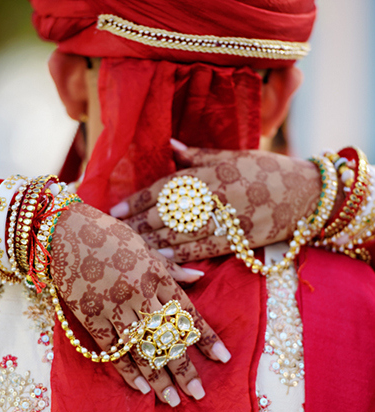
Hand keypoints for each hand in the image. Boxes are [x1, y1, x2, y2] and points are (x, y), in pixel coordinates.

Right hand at [50, 203, 230, 405]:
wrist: (62, 231)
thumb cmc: (108, 235)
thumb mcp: (145, 246)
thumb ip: (172, 268)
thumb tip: (201, 278)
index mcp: (156, 275)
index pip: (187, 313)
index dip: (207, 338)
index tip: (223, 359)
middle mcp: (139, 293)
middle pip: (167, 338)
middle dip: (184, 369)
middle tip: (198, 394)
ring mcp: (113, 307)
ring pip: (141, 350)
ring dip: (158, 378)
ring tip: (172, 401)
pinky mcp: (90, 317)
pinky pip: (112, 350)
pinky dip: (127, 371)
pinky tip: (142, 388)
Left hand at [110, 145, 321, 262]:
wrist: (305, 195)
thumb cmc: (267, 171)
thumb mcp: (233, 156)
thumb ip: (198, 155)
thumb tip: (171, 145)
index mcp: (209, 172)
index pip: (165, 187)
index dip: (139, 199)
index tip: (118, 209)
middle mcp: (213, 195)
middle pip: (166, 212)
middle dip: (139, 223)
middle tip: (115, 232)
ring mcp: (224, 219)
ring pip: (179, 233)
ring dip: (152, 241)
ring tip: (131, 246)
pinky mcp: (236, 240)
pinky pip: (201, 249)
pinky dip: (179, 254)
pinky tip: (160, 257)